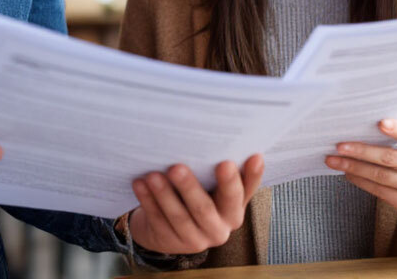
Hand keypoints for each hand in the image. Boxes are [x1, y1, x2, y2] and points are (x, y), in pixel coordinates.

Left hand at [126, 155, 262, 254]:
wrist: (176, 227)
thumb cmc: (206, 198)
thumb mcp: (223, 191)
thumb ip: (238, 176)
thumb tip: (256, 154)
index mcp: (235, 214)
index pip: (238, 196)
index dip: (232, 181)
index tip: (225, 162)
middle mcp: (218, 231)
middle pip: (204, 209)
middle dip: (190, 188)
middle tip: (177, 167)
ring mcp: (193, 240)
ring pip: (178, 217)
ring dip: (164, 195)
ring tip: (153, 175)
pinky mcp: (169, 241)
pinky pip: (157, 220)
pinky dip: (148, 201)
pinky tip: (140, 183)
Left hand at [326, 119, 396, 227]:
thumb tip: (361, 128)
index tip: (379, 122)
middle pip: (389, 158)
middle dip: (361, 151)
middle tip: (339, 146)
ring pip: (381, 176)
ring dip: (354, 167)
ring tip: (335, 160)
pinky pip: (380, 191)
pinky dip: (361, 181)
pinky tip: (348, 173)